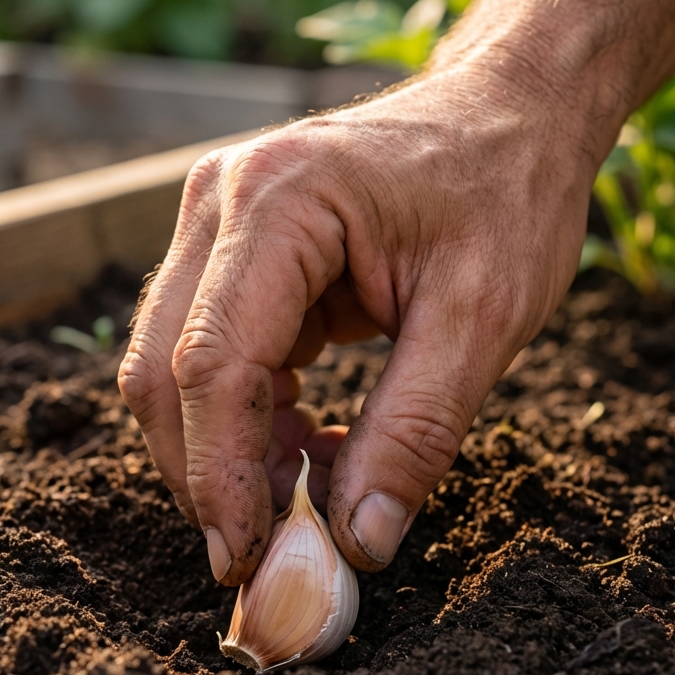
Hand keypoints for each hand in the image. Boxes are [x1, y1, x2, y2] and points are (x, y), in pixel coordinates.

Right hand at [119, 57, 600, 584]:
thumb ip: (415, 432)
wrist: (510, 114)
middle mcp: (220, 202)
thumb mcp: (483, 318)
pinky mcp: (233, 253)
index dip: (221, 476)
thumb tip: (357, 543)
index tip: (248, 561)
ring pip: (173, 371)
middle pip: (164, 371)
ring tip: (310, 494)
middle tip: (272, 551)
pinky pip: (209, 356)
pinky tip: (307, 447)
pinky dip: (247, 421)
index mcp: (278, 200)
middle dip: (209, 475)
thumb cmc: (506, 193)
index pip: (211, 363)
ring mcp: (217, 224)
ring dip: (227, 452)